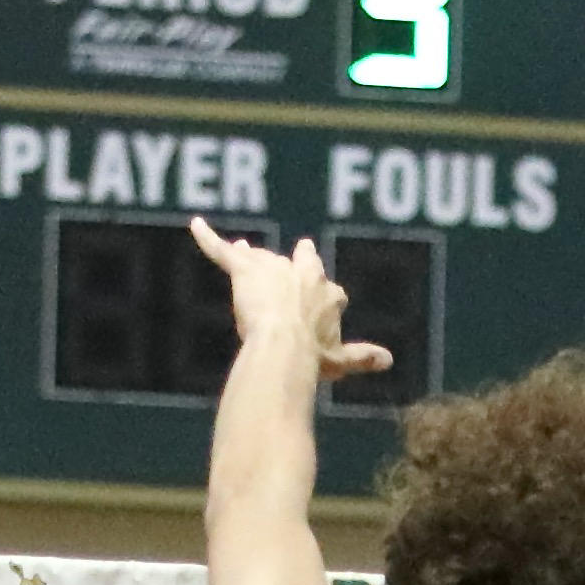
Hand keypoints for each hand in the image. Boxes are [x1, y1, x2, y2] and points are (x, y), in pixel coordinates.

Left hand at [190, 219, 394, 378]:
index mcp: (327, 294)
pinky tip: (195, 224)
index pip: (327, 289)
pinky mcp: (244, 268)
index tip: (327, 299)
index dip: (323, 295)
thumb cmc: (312, 356)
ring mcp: (273, 268)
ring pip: (263, 257)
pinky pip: (221, 250)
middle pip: (301, 261)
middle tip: (298, 251)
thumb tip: (388, 360)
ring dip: (254, 255)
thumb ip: (363, 357)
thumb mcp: (339, 360)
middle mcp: (303, 274)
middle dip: (298, 259)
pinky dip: (207, 238)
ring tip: (245, 247)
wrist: (285, 346)